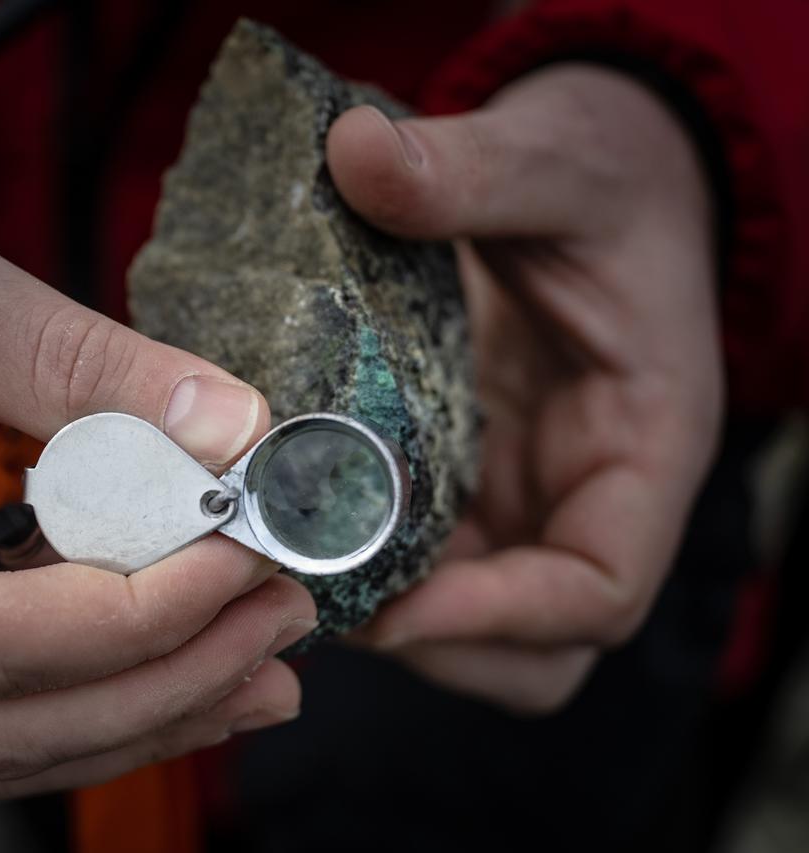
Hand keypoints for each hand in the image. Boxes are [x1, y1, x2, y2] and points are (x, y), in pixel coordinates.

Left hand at [326, 65, 721, 711]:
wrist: (598, 176)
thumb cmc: (607, 175)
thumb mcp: (554, 159)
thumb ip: (469, 166)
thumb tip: (356, 151)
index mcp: (641, 445)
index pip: (598, 590)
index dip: (501, 618)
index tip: (393, 606)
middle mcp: (585, 494)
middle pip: (532, 644)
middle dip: (431, 640)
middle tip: (317, 597)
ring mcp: (525, 496)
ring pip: (472, 622)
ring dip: (386, 617)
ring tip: (288, 571)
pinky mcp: (470, 481)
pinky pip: (426, 564)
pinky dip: (367, 567)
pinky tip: (291, 526)